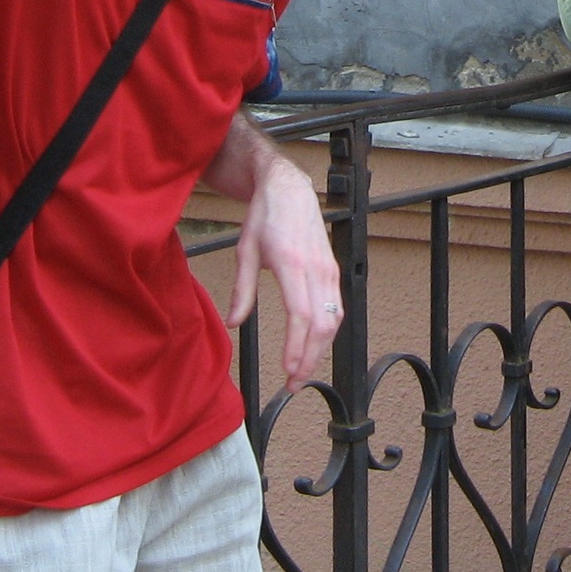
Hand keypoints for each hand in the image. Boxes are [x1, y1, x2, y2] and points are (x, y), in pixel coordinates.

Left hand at [229, 157, 342, 388]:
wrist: (289, 188)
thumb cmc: (264, 217)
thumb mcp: (245, 251)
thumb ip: (242, 290)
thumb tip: (234, 323)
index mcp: (292, 263)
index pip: (301, 315)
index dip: (297, 347)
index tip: (287, 371)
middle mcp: (316, 268)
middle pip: (322, 324)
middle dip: (310, 358)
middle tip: (294, 383)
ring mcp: (329, 269)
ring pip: (334, 319)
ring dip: (321, 349)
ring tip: (302, 370)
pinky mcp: (333, 269)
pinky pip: (336, 307)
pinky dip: (327, 331)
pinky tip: (314, 345)